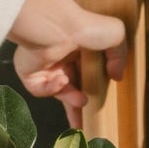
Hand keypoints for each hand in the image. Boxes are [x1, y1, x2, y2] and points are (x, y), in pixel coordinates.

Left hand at [10, 0, 126, 116]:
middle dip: (78, 104)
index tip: (101, 101)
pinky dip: (51, 89)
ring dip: (69, 97)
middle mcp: (61, 55)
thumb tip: (117, 76)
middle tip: (86, 120)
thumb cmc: (86, 27)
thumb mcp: (116, 36)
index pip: (86, 71)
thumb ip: (119, 56)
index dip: (93, 87)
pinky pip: (39, 89)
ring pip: (56, 90)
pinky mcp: (28, 71)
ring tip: (80, 100)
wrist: (58, 27)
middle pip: (70, 86)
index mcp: (79, 46)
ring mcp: (44, 63)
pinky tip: (61, 81)